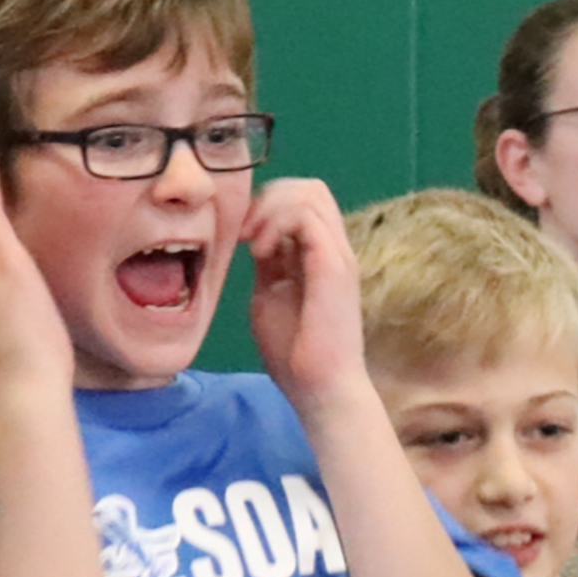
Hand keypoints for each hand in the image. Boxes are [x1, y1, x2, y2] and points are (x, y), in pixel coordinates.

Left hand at [242, 177, 371, 417]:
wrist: (320, 388)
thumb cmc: (295, 355)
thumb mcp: (269, 297)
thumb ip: (267, 265)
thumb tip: (252, 240)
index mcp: (320, 256)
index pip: (300, 201)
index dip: (265, 206)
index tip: (239, 236)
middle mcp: (334, 249)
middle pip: (309, 188)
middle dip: (268, 198)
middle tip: (243, 232)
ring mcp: (338, 254)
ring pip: (310, 192)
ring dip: (270, 207)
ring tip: (250, 241)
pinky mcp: (334, 265)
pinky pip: (306, 216)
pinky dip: (276, 223)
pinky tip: (258, 252)